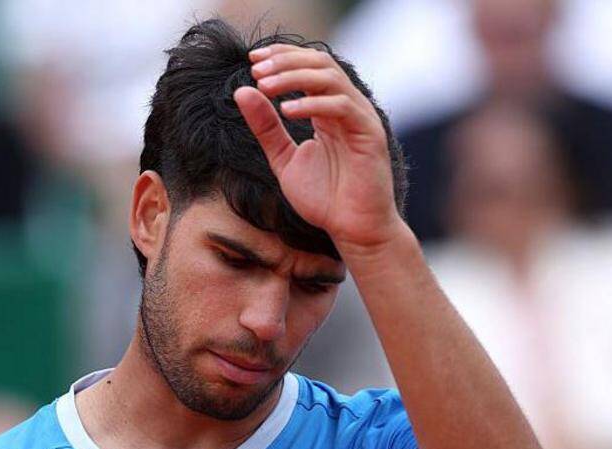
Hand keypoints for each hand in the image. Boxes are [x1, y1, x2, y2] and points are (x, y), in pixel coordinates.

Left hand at [234, 44, 402, 251]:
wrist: (352, 230)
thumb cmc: (324, 199)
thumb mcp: (284, 159)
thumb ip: (266, 128)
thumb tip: (242, 91)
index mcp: (329, 110)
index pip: (308, 65)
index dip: (281, 56)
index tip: (252, 60)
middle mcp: (347, 108)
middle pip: (320, 62)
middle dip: (285, 61)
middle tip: (255, 70)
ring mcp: (360, 118)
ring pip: (330, 78)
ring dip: (294, 76)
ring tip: (265, 85)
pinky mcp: (369, 134)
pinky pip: (342, 107)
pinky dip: (313, 104)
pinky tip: (287, 111)